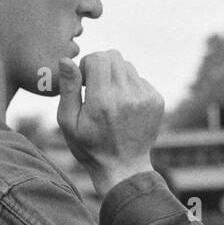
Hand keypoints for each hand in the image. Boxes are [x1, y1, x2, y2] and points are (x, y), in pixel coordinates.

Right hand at [57, 51, 162, 195]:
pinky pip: (140, 79)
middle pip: (114, 56)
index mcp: (102, 100)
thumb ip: (68, 88)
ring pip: (128, 66)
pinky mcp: (157, 100)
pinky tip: (123, 106)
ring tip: (109, 98)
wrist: (123, 168)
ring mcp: (145, 98)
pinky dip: (129, 87)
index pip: (98, 57)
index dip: (87, 64)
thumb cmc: (89, 146)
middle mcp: (127, 95)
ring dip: (116, 76)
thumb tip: (66, 60)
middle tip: (94, 86)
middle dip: (101, 65)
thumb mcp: (68, 121)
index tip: (83, 81)